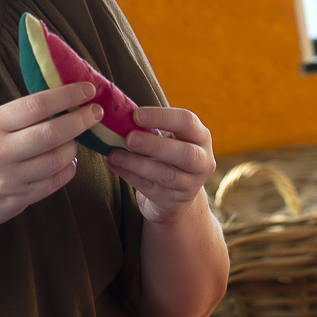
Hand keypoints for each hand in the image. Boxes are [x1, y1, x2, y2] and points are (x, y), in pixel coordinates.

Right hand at [0, 82, 100, 230]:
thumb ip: (16, 119)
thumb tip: (60, 103)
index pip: (37, 105)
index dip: (67, 95)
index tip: (88, 89)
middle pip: (53, 133)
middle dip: (81, 120)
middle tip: (95, 113)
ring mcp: (9, 179)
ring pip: (58, 160)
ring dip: (74, 148)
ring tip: (74, 140)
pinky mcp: (17, 201)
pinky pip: (53, 183)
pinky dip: (67, 169)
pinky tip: (66, 162)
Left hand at [106, 106, 215, 224]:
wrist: (176, 196)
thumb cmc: (167, 156)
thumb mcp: (169, 138)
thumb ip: (150, 127)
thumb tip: (117, 113)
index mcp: (201, 137)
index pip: (187, 122)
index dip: (162, 117)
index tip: (136, 114)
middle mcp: (202, 161)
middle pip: (184, 153)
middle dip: (154, 144)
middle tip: (129, 138)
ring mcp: (190, 185)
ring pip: (166, 175)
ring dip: (137, 163)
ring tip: (114, 154)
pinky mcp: (173, 202)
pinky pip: (150, 188)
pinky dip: (129, 175)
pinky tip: (114, 164)